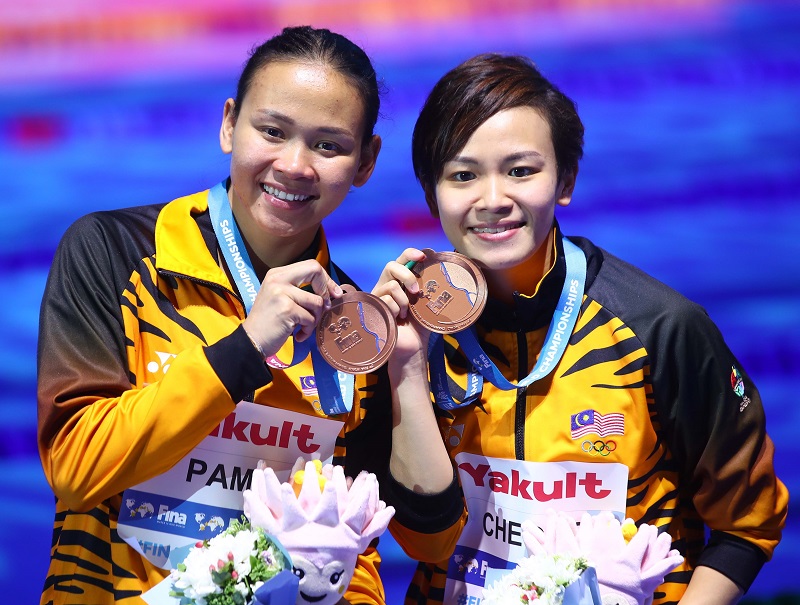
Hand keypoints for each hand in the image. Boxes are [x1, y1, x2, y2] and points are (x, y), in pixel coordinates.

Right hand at [242, 259, 342, 356]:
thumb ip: (300, 290)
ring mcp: (281, 293)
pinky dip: (307, 330)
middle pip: (315, 271)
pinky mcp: (286, 309)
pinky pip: (311, 318)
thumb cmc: (269, 322)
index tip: (334, 293)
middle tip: (327, 306)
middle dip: (326, 289)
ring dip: (315, 318)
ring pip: (317, 301)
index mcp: (277, 274)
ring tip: (303, 326)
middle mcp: (278, 279)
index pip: (310, 265)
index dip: (326, 279)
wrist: (252, 341)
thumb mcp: (280, 297)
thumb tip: (331, 290)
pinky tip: (298, 334)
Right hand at [371, 248, 428, 374]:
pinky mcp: (374, 307)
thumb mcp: (428, 302)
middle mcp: (387, 285)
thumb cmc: (420, 325)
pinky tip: (398, 320)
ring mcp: (378, 296)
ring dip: (404, 301)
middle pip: (391, 265)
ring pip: (391, 286)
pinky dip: (397, 311)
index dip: (410, 253)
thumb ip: (432, 285)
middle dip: (407, 275)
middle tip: (417, 291)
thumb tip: (446, 265)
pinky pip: (387, 300)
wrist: (412, 346)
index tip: (423, 256)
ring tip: (406, 314)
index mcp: (400, 280)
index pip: (401, 259)